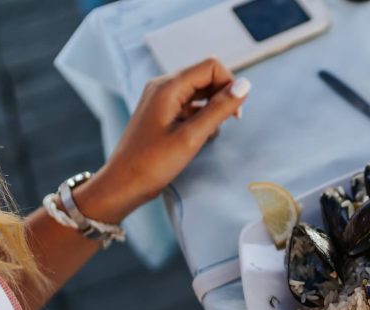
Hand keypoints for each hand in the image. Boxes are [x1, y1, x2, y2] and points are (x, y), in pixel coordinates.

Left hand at [78, 58, 250, 222]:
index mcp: (168, 86)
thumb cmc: (153, 163)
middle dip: (222, 98)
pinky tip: (198, 138)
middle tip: (224, 125)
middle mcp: (164, 86)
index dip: (229, 85)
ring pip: (200, 93)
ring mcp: (162, 99)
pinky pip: (191, 106)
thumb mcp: (192, 136)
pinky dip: (202, 118)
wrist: (124, 184)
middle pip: (206, 77)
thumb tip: (246, 86)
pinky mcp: (163, 113)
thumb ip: (219, 109)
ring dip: (213, 110)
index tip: (234, 113)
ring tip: (206, 135)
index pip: (211, 66)